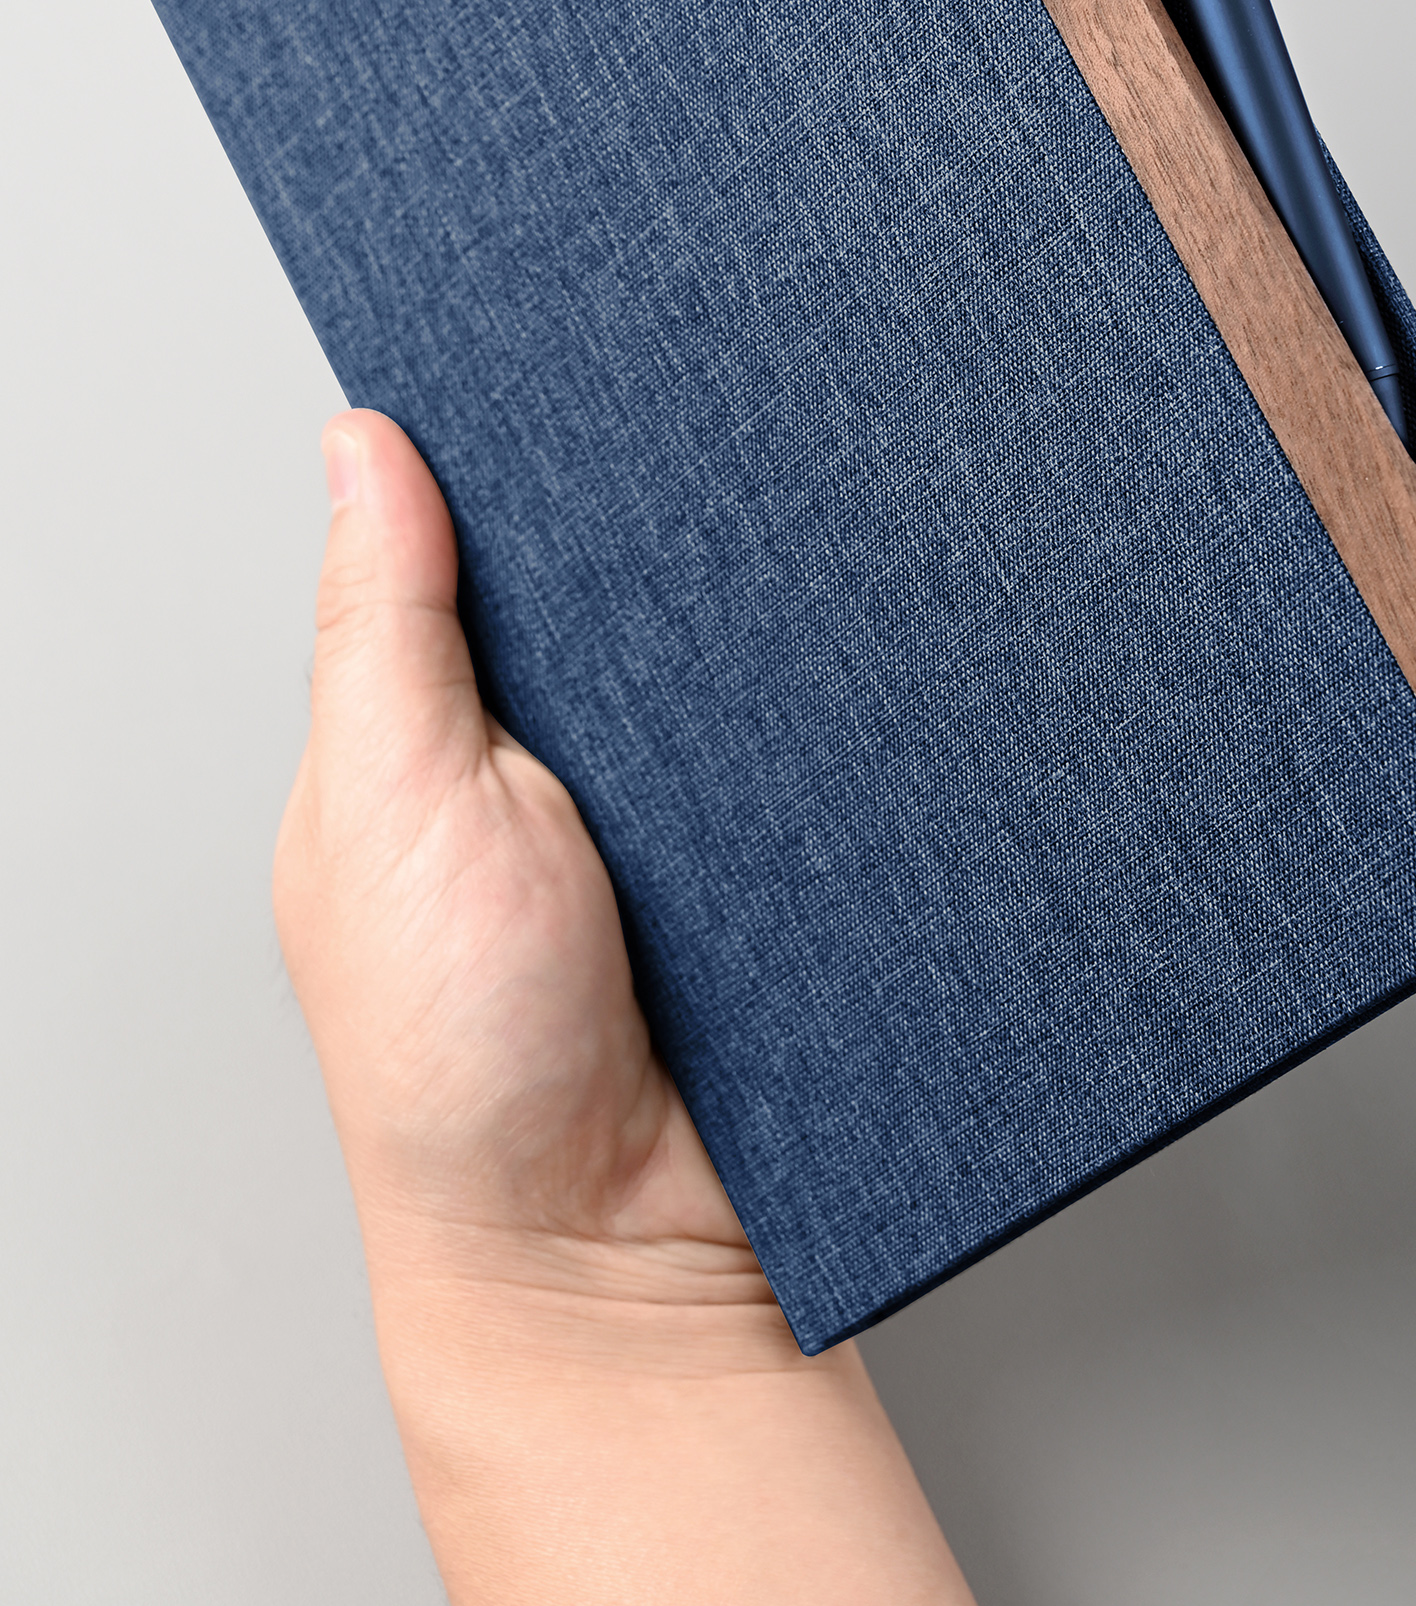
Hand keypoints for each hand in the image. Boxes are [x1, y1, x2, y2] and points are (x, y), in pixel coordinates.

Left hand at [275, 404, 775, 1351]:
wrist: (617, 1251)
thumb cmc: (462, 1061)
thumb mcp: (394, 801)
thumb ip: (385, 624)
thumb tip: (364, 441)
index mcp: (422, 721)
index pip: (474, 538)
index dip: (527, 450)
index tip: (598, 354)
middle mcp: (537, 755)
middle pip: (619, 583)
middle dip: (676, 523)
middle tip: (745, 441)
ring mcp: (657, 810)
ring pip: (728, 655)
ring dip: (772, 622)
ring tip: (825, 545)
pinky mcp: (761, 859)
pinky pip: (807, 746)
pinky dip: (833, 714)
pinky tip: (863, 672)